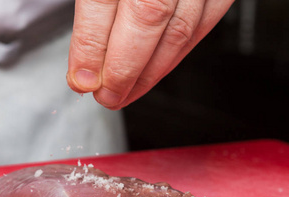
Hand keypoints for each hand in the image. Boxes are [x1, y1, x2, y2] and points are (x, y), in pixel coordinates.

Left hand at [67, 0, 233, 109]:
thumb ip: (92, 8)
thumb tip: (84, 68)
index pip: (103, 1)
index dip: (91, 49)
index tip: (82, 80)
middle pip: (146, 18)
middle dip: (123, 69)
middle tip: (107, 96)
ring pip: (179, 28)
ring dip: (151, 71)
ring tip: (128, 92)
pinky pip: (206, 23)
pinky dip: (179, 52)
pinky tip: (160, 68)